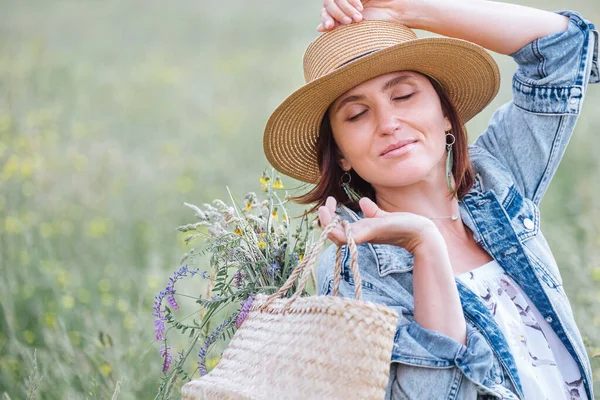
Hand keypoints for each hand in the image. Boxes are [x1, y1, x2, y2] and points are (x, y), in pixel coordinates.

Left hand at [317, 0, 409, 31]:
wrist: (395, 12)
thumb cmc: (377, 23)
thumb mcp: (354, 28)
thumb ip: (337, 26)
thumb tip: (318, 28)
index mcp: (341, 12)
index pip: (325, 12)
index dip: (325, 18)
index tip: (329, 27)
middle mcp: (344, 2)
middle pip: (329, 3)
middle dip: (337, 14)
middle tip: (348, 23)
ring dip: (345, 9)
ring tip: (358, 18)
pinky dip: (351, 1)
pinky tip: (360, 7)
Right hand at [317, 196, 441, 253]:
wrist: (421, 232)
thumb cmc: (404, 226)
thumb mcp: (384, 216)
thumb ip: (372, 211)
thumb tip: (363, 201)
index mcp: (362, 231)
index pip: (338, 228)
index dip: (330, 217)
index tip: (330, 201)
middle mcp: (361, 235)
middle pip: (334, 234)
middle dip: (324, 220)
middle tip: (323, 207)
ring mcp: (366, 236)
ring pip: (339, 237)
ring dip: (327, 225)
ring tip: (323, 210)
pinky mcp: (373, 233)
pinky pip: (352, 236)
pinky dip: (341, 231)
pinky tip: (336, 220)